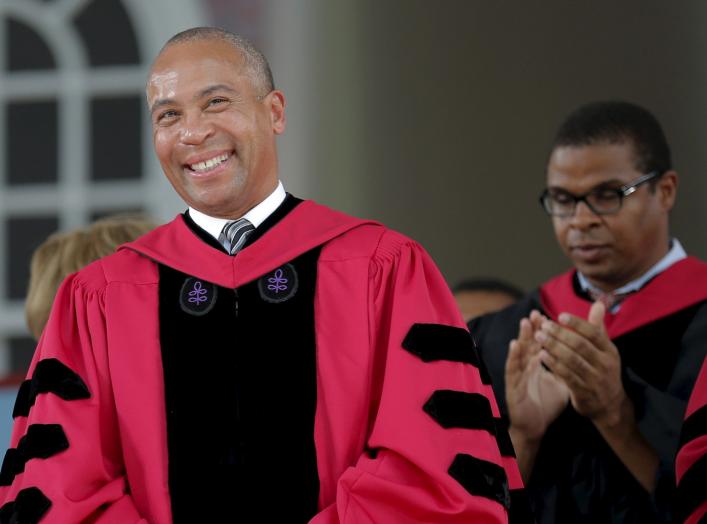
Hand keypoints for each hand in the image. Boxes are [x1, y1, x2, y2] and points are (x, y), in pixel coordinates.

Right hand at [506, 310, 569, 441]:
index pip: (539, 344)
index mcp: (536, 365)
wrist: (536, 426)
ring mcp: (518, 376)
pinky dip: (513, 357)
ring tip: (525, 322)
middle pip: (528, 344)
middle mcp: (525, 368)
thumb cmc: (547, 403)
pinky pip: (513, 370)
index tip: (547, 315)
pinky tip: (515, 345)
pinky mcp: (512, 387)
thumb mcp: (562, 382)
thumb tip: (583, 356)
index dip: (542, 330)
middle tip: (536, 312)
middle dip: (532, 328)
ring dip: (521, 336)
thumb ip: (569, 367)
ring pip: (519, 353)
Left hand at [536, 302, 625, 427]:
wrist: (609, 405)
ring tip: (538, 336)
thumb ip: (597, 326)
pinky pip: (567, 376)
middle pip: (580, 345)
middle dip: (560, 333)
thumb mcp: (604, 349)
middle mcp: (605, 364)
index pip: (594, 333)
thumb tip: (598, 302)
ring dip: (553, 347)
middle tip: (543, 325)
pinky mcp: (584, 392)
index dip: (577, 324)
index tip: (560, 315)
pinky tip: (541, 355)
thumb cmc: (602, 369)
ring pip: (572, 360)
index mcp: (610, 350)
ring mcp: (595, 379)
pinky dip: (553, 364)